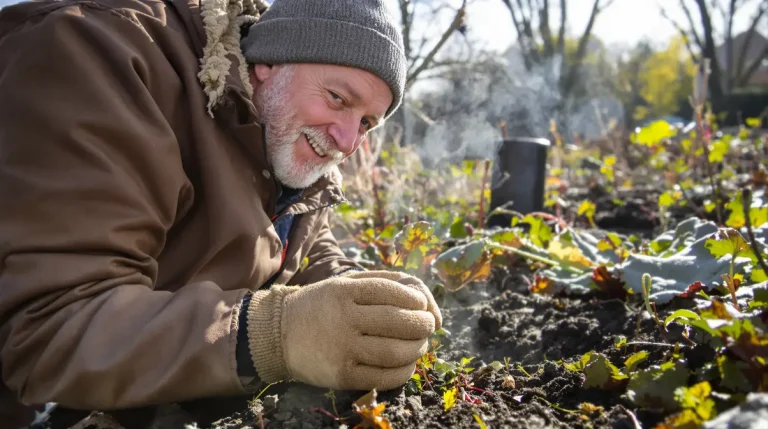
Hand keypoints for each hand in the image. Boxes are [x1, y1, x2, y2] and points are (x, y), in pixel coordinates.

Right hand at [246, 270, 441, 390]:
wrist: (279, 334)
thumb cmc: (322, 306)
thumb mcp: (344, 284)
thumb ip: (382, 282)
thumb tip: (424, 297)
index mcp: (343, 292)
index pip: (390, 292)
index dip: (415, 299)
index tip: (422, 304)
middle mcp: (343, 319)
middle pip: (397, 322)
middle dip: (422, 323)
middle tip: (428, 324)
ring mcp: (342, 349)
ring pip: (394, 351)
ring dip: (417, 348)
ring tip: (420, 343)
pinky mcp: (342, 376)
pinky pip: (383, 377)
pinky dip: (404, 371)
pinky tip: (408, 363)